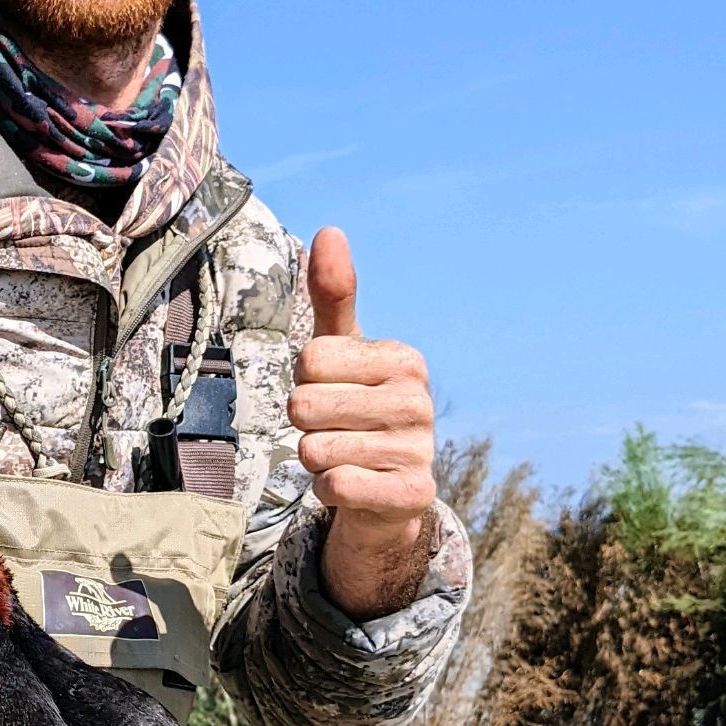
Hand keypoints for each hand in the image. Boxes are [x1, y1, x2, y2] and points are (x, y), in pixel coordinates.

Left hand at [288, 228, 437, 621]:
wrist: (385, 491)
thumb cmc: (354, 410)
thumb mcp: (340, 353)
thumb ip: (332, 298)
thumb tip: (329, 231)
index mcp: (402, 359)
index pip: (309, 360)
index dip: (304, 382)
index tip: (331, 393)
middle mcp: (418, 400)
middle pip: (305, 406)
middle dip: (305, 425)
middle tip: (333, 431)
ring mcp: (420, 449)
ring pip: (315, 450)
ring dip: (314, 461)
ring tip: (343, 457)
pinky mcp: (413, 495)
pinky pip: (335, 487)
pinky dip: (328, 492)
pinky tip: (352, 486)